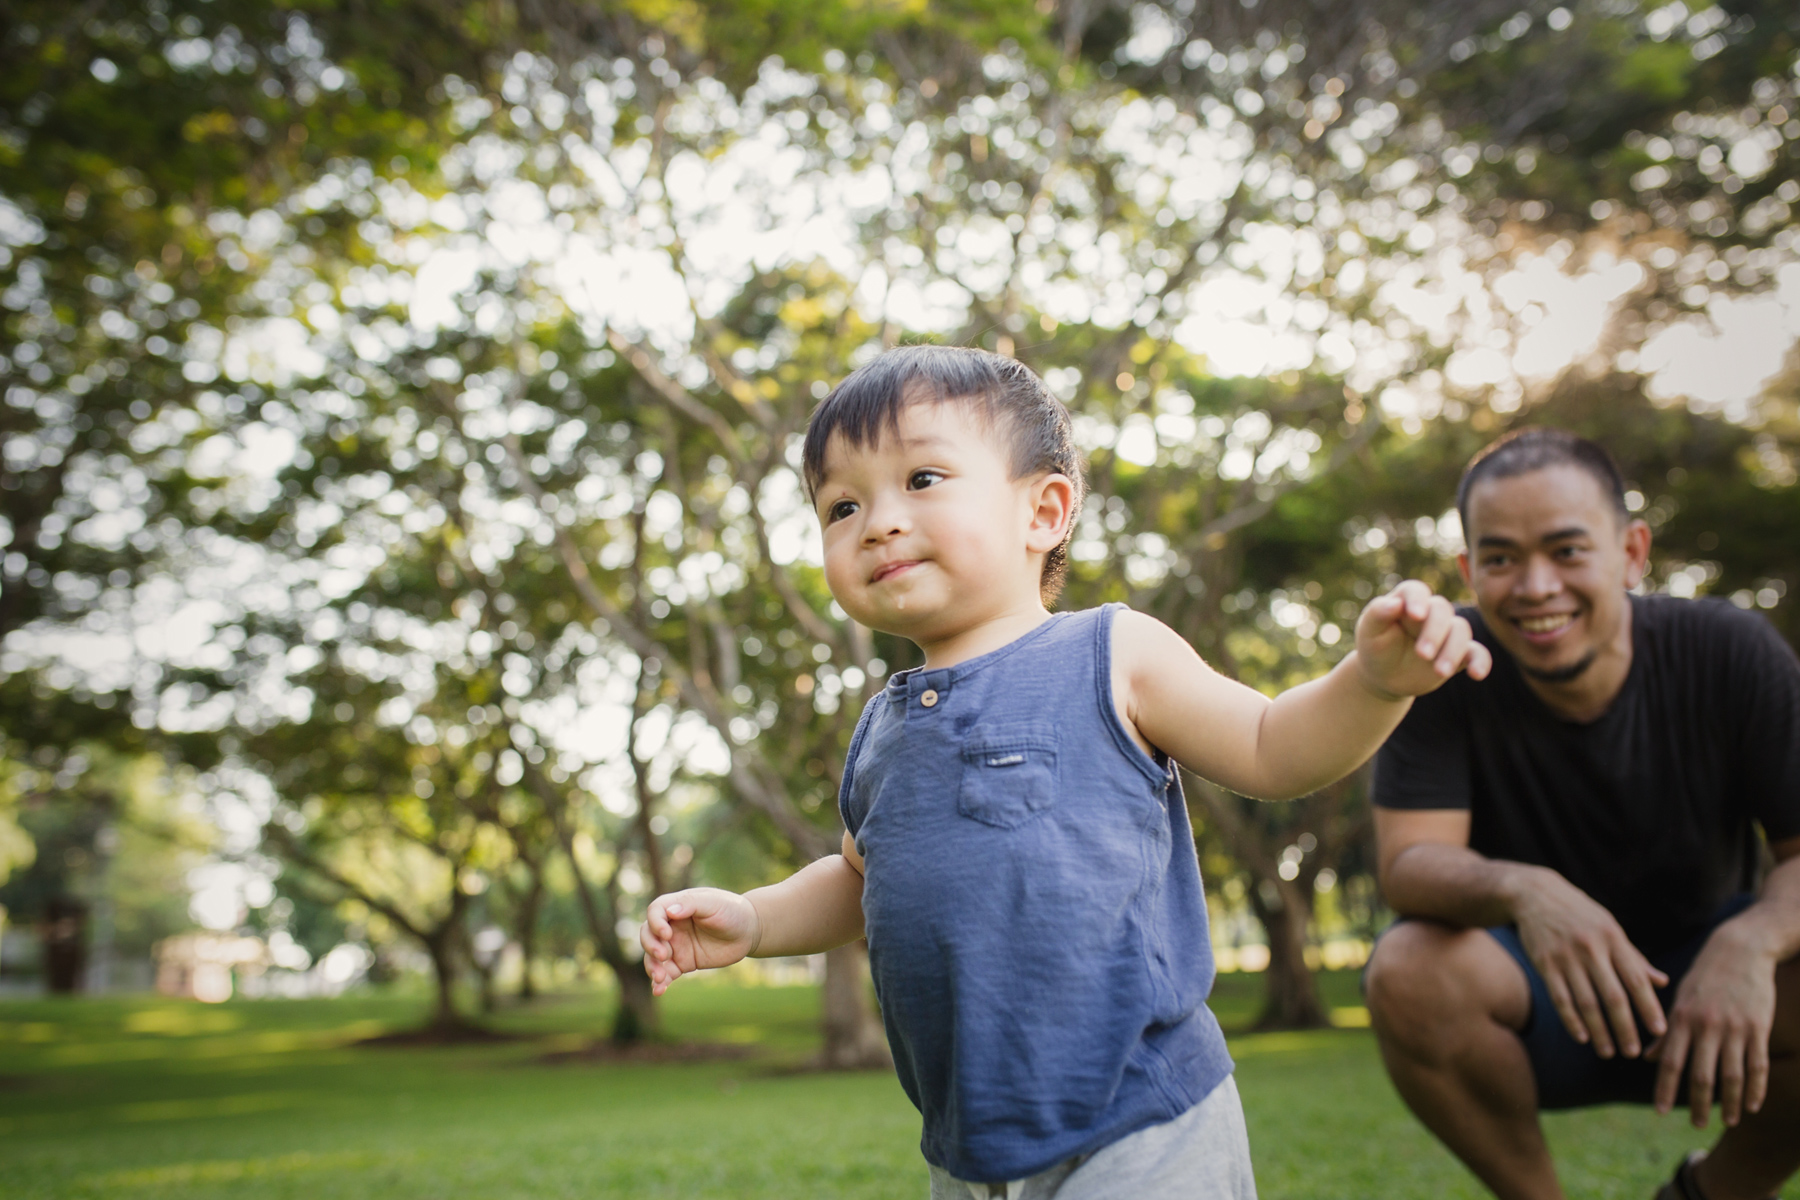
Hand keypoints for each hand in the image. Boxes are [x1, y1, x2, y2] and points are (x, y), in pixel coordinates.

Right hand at [639, 887, 759, 995]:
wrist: (749, 931)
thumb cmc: (732, 910)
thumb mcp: (713, 903)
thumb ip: (691, 904)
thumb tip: (669, 911)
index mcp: (677, 906)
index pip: (655, 911)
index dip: (656, 923)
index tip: (666, 934)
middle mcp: (672, 926)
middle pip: (648, 934)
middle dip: (651, 945)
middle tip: (664, 955)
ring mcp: (676, 945)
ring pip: (653, 956)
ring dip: (652, 966)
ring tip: (660, 978)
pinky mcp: (683, 963)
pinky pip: (666, 973)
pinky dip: (660, 982)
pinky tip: (659, 991)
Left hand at [1354, 580, 1492, 699]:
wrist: (1385, 677)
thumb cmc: (1375, 648)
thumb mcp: (1369, 632)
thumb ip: (1377, 614)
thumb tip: (1394, 603)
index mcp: (1406, 601)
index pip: (1416, 591)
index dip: (1417, 600)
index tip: (1416, 616)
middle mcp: (1431, 613)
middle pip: (1442, 611)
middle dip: (1434, 632)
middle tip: (1422, 654)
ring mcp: (1447, 633)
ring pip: (1461, 630)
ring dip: (1453, 650)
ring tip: (1439, 671)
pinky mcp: (1459, 653)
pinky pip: (1477, 652)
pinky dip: (1481, 661)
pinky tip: (1477, 674)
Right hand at [1513, 869, 1668, 1058]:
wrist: (1535, 894)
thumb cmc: (1580, 914)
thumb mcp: (1610, 928)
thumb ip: (1634, 957)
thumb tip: (1662, 982)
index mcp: (1613, 938)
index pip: (1636, 980)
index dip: (1649, 1008)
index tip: (1659, 1032)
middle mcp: (1591, 948)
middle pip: (1613, 997)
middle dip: (1625, 1028)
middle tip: (1632, 1053)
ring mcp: (1566, 957)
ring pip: (1586, 1002)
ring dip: (1599, 1032)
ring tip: (1608, 1052)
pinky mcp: (1545, 963)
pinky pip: (1560, 999)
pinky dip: (1571, 1021)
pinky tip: (1582, 1038)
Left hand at [1649, 921, 1779, 1127]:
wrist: (1740, 949)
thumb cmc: (1705, 974)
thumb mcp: (1680, 998)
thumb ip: (1666, 1030)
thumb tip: (1649, 1057)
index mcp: (1682, 1019)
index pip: (1670, 1062)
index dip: (1665, 1089)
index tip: (1660, 1111)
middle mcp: (1706, 1027)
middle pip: (1701, 1076)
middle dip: (1696, 1104)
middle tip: (1695, 1125)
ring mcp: (1734, 1029)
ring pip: (1731, 1076)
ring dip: (1728, 1103)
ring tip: (1726, 1122)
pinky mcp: (1758, 1029)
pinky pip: (1756, 1066)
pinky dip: (1754, 1089)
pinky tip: (1751, 1105)